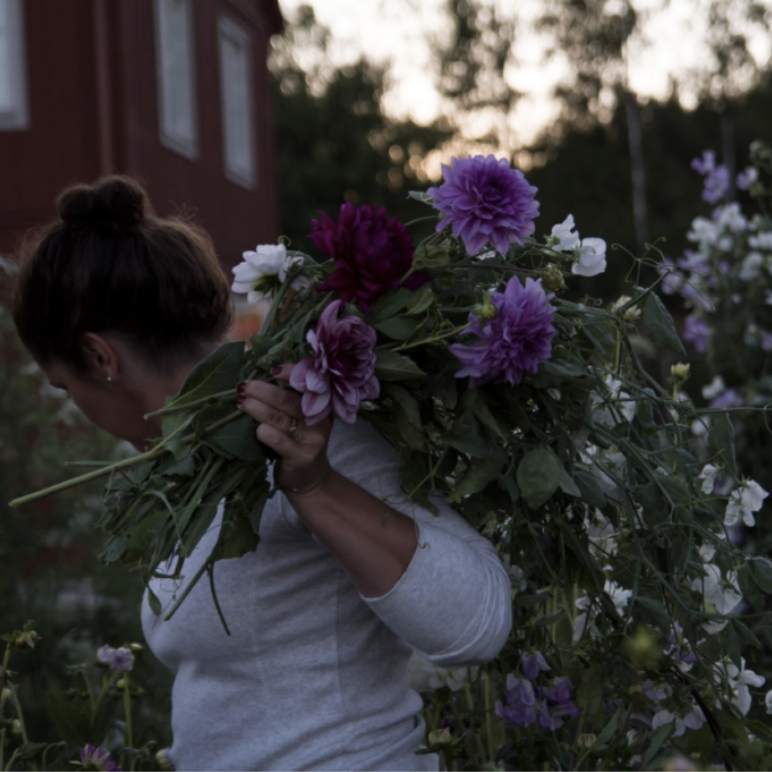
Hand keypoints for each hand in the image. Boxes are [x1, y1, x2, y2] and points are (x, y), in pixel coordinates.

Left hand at [236, 365, 332, 494]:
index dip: (291, 373)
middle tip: (244, 387)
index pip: (308, 383)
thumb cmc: (299, 442)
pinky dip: (265, 433)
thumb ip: (288, 399)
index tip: (272, 370)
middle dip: (263, 391)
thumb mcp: (301, 419)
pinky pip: (280, 441)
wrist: (311, 478)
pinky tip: (257, 430)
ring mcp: (313, 439)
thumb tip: (257, 378)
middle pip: (288, 400)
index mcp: (321, 405)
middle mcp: (320, 420)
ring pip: (281, 419)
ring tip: (241, 403)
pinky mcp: (302, 457)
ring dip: (257, 409)